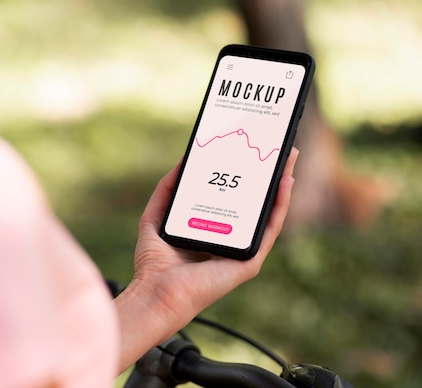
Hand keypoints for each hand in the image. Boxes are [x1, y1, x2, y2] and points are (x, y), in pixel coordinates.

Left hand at [115, 148, 298, 371]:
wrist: (156, 292)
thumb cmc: (154, 263)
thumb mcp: (156, 216)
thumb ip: (166, 190)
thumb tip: (182, 163)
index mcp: (211, 231)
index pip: (233, 201)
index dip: (243, 177)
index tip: (250, 152)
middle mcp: (230, 240)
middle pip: (255, 205)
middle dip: (268, 177)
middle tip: (278, 151)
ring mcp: (242, 251)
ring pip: (268, 215)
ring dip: (281, 186)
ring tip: (288, 158)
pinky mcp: (249, 261)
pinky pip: (269, 230)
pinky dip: (279, 206)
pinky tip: (284, 184)